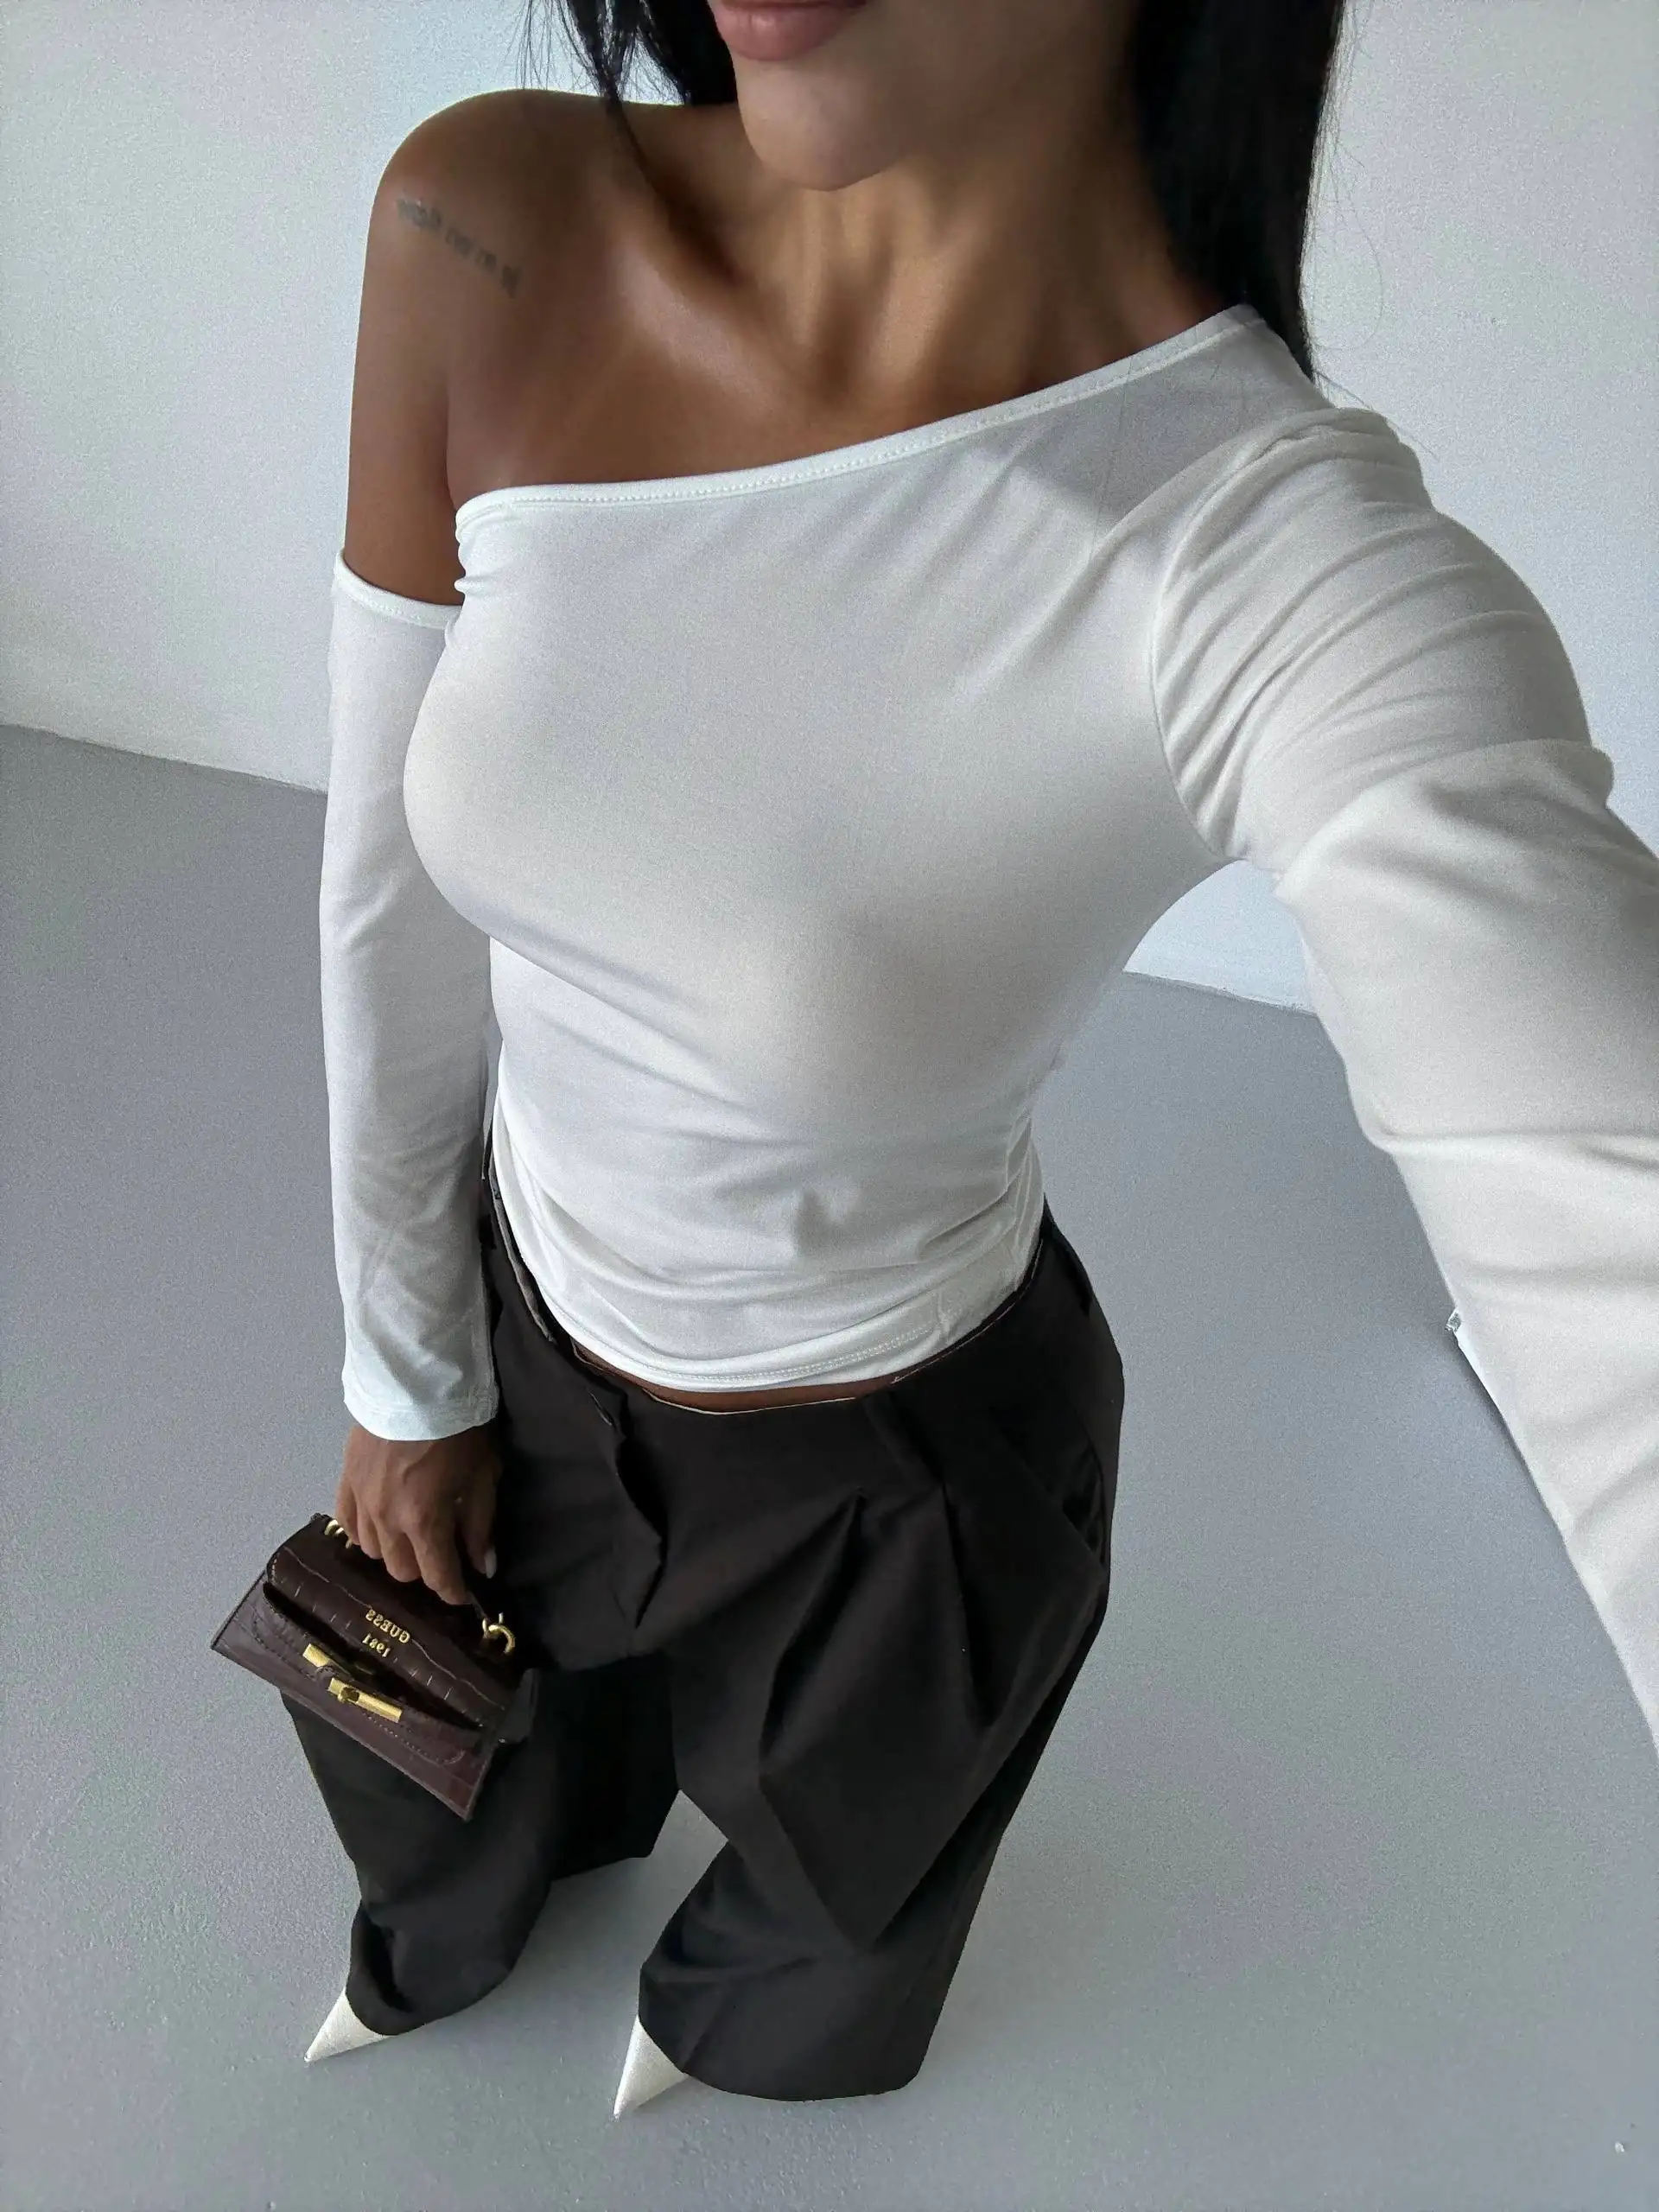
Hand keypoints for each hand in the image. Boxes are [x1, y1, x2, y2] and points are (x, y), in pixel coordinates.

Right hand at [334, 1418, 500, 1608]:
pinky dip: (364, 1533)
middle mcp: (387, 1520)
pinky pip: (347, 1525)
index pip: (437, 1576)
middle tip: (441, 1555)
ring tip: (411, 1538)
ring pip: (373, 1552)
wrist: (418, 1381)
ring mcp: (361, 1502)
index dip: (453, 1591)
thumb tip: (483, 1568)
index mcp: (424, 1521)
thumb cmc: (460, 1429)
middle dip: (425, 1571)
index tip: (464, 1594)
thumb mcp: (484, 1476)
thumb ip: (480, 1525)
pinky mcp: (345, 1481)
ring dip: (394, 1553)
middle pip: (402, 1571)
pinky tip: (378, 1526)